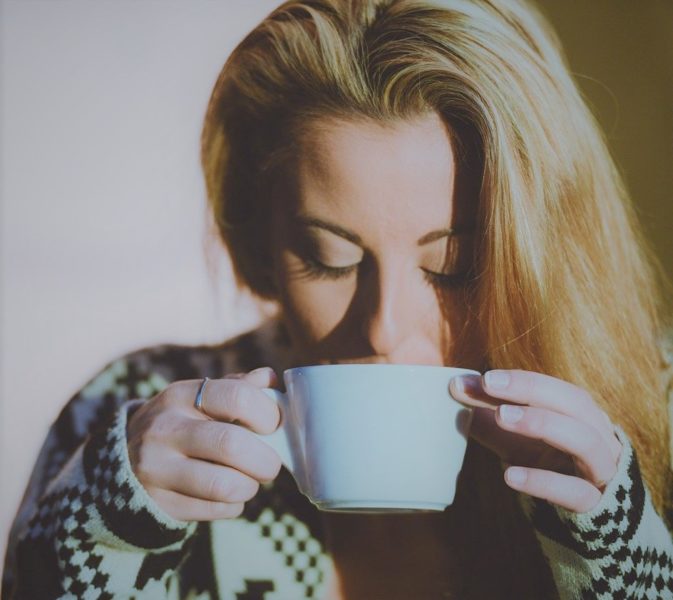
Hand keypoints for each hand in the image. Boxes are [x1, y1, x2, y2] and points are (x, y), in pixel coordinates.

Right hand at [127, 367, 281, 520]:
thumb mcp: (200, 398)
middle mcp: (165, 429)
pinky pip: (215, 510)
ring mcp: (157, 469)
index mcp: (181, 395)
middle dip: (265, 460)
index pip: (238, 397)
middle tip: (270, 464)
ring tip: (249, 480)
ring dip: (250, 486)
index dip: (268, 414)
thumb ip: (238, 387)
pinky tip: (227, 495)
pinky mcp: (158, 503)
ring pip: (225, 485)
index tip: (273, 426)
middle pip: (232, 445)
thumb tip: (272, 380)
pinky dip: (233, 505)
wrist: (124, 461)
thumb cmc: (182, 424)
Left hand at [449, 369, 622, 512]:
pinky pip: (575, 491)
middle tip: (489, 384)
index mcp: (581, 415)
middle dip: (531, 389)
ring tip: (501, 416)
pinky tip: (509, 475)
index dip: (521, 380)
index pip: (553, 388)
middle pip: (575, 403)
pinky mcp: (596, 506)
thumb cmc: (547, 466)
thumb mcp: (515, 439)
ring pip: (585, 440)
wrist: (586, 522)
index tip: (484, 377)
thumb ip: (487, 415)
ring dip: (543, 423)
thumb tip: (455, 386)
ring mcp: (601, 471)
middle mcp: (599, 436)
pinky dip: (543, 481)